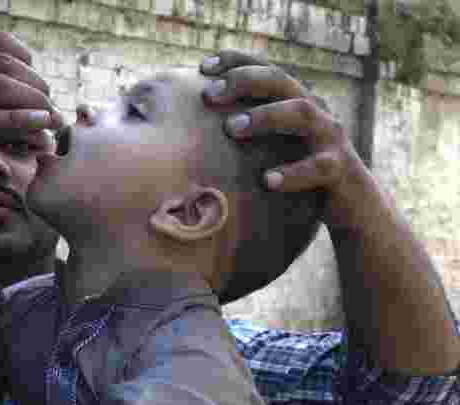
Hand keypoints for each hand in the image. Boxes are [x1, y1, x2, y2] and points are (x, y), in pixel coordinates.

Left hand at [199, 50, 366, 229]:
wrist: (353, 204)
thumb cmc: (298, 173)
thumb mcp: (273, 148)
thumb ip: (244, 134)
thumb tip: (190, 136)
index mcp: (296, 102)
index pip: (267, 70)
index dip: (237, 62)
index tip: (203, 66)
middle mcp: (315, 112)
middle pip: (283, 82)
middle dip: (245, 82)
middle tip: (209, 94)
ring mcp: (330, 138)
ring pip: (303, 113)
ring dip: (266, 116)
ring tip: (232, 128)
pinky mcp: (340, 170)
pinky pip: (319, 167)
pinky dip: (293, 173)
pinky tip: (268, 180)